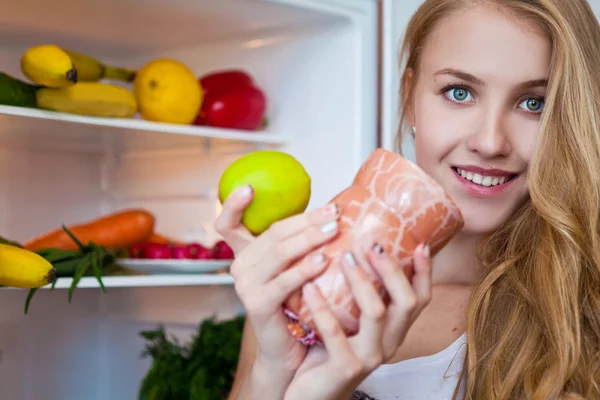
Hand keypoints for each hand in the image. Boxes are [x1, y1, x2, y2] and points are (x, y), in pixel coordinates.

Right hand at [216, 185, 342, 372]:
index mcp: (245, 253)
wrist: (289, 350)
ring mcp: (246, 286)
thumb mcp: (292, 267)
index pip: (227, 224)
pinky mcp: (257, 304)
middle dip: (306, 220)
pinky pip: (284, 281)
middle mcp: (240, 267)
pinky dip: (305, 269)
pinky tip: (324, 260)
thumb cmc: (296, 304)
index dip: (232, 204)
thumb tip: (330, 211)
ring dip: (309, 238)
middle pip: (272, 233)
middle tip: (334, 212)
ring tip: (334, 230)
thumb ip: (297, 242)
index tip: (249, 188)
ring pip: (279, 252)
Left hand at [283, 243, 432, 399]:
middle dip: (391, 269)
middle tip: (372, 243)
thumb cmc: (328, 350)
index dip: (424, 272)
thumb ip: (362, 295)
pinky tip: (309, 285)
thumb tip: (361, 248)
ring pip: (376, 312)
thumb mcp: (352, 321)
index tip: (420, 244)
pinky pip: (335, 331)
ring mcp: (369, 357)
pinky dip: (322, 305)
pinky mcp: (345, 367)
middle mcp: (389, 344)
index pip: (420, 299)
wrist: (311, 394)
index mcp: (394, 330)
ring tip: (342, 256)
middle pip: (407, 301)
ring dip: (360, 279)